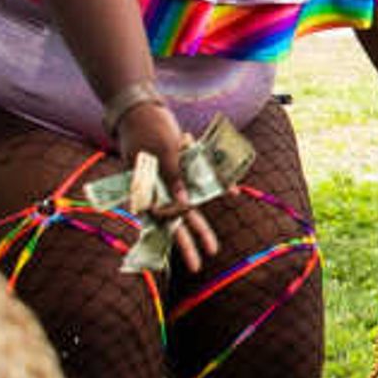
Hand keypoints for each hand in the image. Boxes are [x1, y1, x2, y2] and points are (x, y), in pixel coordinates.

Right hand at [110, 97, 220, 272]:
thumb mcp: (163, 150)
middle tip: (196, 267)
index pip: (158, 219)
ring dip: (200, 227)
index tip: (175, 248)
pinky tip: (234, 193)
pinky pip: (200, 183)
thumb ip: (175, 177)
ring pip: (188, 209)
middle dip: (186, 243)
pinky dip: (217, 186)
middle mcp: (158, 191)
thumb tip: (185, 204)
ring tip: (212, 250)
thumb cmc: (147, 128)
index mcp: (146, 190)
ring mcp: (170, 182)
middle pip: (173, 221)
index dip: (169, 234)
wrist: (143, 110)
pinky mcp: (182, 170)